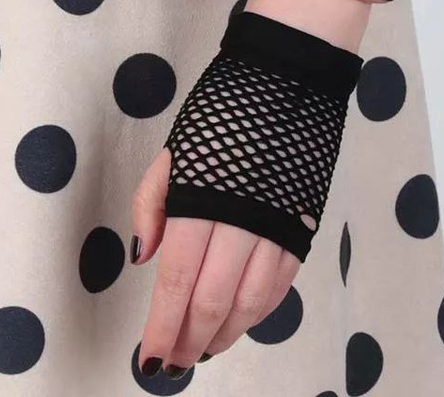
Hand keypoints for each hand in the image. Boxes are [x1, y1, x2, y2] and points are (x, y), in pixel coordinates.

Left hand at [129, 9, 362, 377]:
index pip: (176, 281)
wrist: (289, 80)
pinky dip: (259, 312)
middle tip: (173, 363)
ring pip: (249, 302)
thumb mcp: (174, 149)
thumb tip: (142, 257)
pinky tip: (241, 322)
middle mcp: (241, 221)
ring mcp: (276, 226)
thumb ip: (151, 204)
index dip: (162, 326)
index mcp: (200, 201)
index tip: (148, 357)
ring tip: (204, 350)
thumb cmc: (221, 111)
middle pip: (211, 300)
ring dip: (225, 334)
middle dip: (189, 339)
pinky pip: (281, 284)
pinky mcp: (302, 225)